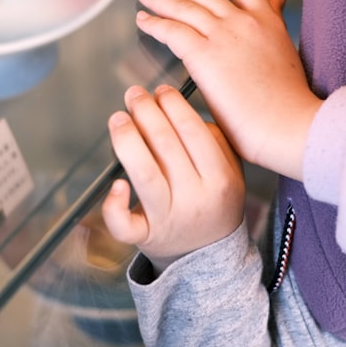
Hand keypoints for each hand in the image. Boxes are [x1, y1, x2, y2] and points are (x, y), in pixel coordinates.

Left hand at [101, 85, 245, 272]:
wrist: (208, 256)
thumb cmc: (215, 202)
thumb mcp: (231, 172)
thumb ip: (215, 140)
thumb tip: (178, 108)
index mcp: (220, 178)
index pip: (194, 132)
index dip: (173, 105)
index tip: (161, 90)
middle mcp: (195, 198)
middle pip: (165, 146)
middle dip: (146, 112)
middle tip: (134, 94)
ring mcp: (169, 219)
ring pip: (144, 175)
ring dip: (127, 140)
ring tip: (118, 118)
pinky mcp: (145, 237)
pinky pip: (125, 224)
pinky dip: (115, 205)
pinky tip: (114, 184)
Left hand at [133, 0, 321, 178]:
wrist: (290, 124)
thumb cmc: (290, 103)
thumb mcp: (287, 50)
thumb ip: (276, 24)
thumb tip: (278, 1)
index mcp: (267, 21)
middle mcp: (245, 21)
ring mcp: (224, 35)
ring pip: (183, 7)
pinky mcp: (204, 55)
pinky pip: (172, 30)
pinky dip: (154, 23)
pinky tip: (143, 20)